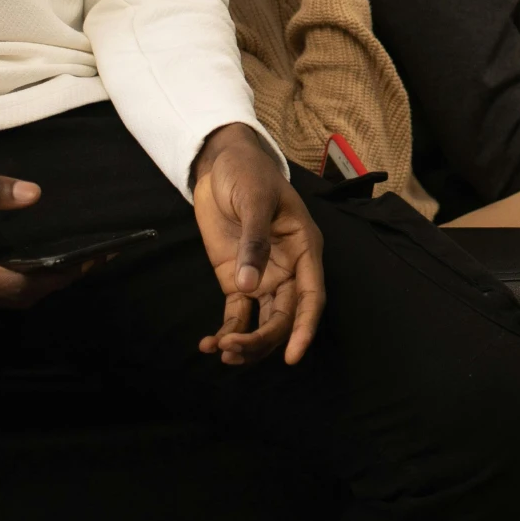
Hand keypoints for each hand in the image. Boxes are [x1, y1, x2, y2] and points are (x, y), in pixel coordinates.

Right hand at [0, 170, 80, 312]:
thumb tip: (34, 194)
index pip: (17, 284)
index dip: (57, 273)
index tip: (89, 256)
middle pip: (19, 297)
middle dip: (60, 279)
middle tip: (97, 254)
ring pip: (10, 299)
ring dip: (45, 282)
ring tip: (79, 257)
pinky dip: (26, 282)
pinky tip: (46, 262)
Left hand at [191, 125, 324, 365]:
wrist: (220, 164)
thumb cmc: (248, 174)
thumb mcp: (254, 200)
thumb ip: (254, 242)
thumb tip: (249, 286)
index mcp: (304, 248)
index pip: (311, 296)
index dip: (305, 327)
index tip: (292, 356)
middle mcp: (288, 269)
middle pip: (285, 317)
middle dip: (263, 340)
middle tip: (233, 349)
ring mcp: (262, 277)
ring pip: (263, 322)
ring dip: (246, 342)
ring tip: (220, 349)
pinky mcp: (237, 280)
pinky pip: (237, 315)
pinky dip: (226, 331)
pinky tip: (208, 344)